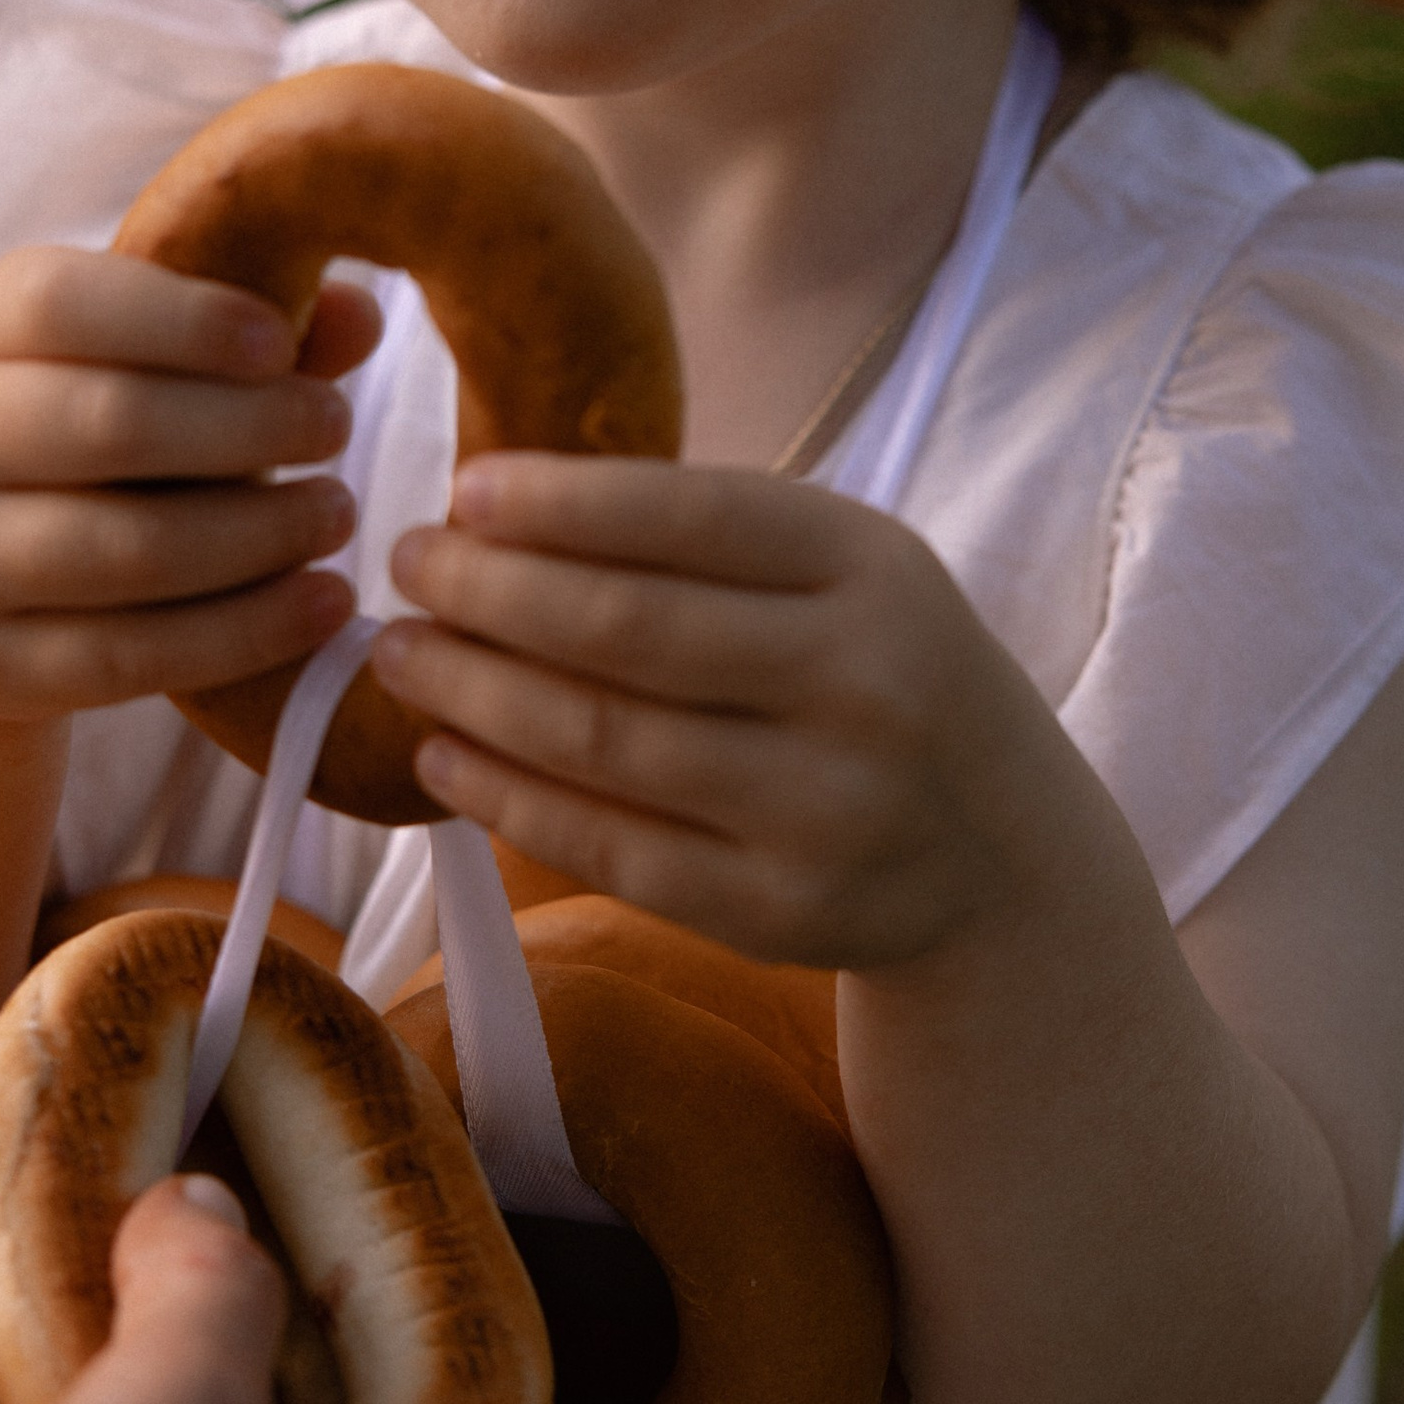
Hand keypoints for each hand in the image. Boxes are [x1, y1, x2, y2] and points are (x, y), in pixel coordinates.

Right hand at [0, 248, 376, 721]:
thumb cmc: (97, 426)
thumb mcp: (149, 358)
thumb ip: (250, 329)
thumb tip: (360, 314)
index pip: (64, 303)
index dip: (182, 318)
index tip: (281, 342)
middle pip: (108, 424)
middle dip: (246, 426)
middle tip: (337, 428)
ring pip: (126, 550)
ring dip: (257, 535)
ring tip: (338, 515)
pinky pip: (129, 657)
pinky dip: (243, 632)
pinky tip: (324, 604)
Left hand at [373, 452, 1116, 975]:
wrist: (1001, 854)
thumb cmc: (879, 673)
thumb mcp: (842, 574)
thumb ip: (707, 539)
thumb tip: (498, 512)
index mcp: (873, 570)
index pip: (691, 516)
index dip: (561, 503)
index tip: (464, 493)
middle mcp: (861, 686)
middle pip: (628, 629)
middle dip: (489, 592)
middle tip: (407, 567)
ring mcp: (824, 809)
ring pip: (603, 741)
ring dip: (474, 692)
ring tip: (401, 653)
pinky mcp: (779, 911)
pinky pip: (610, 847)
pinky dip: (506, 797)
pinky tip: (442, 755)